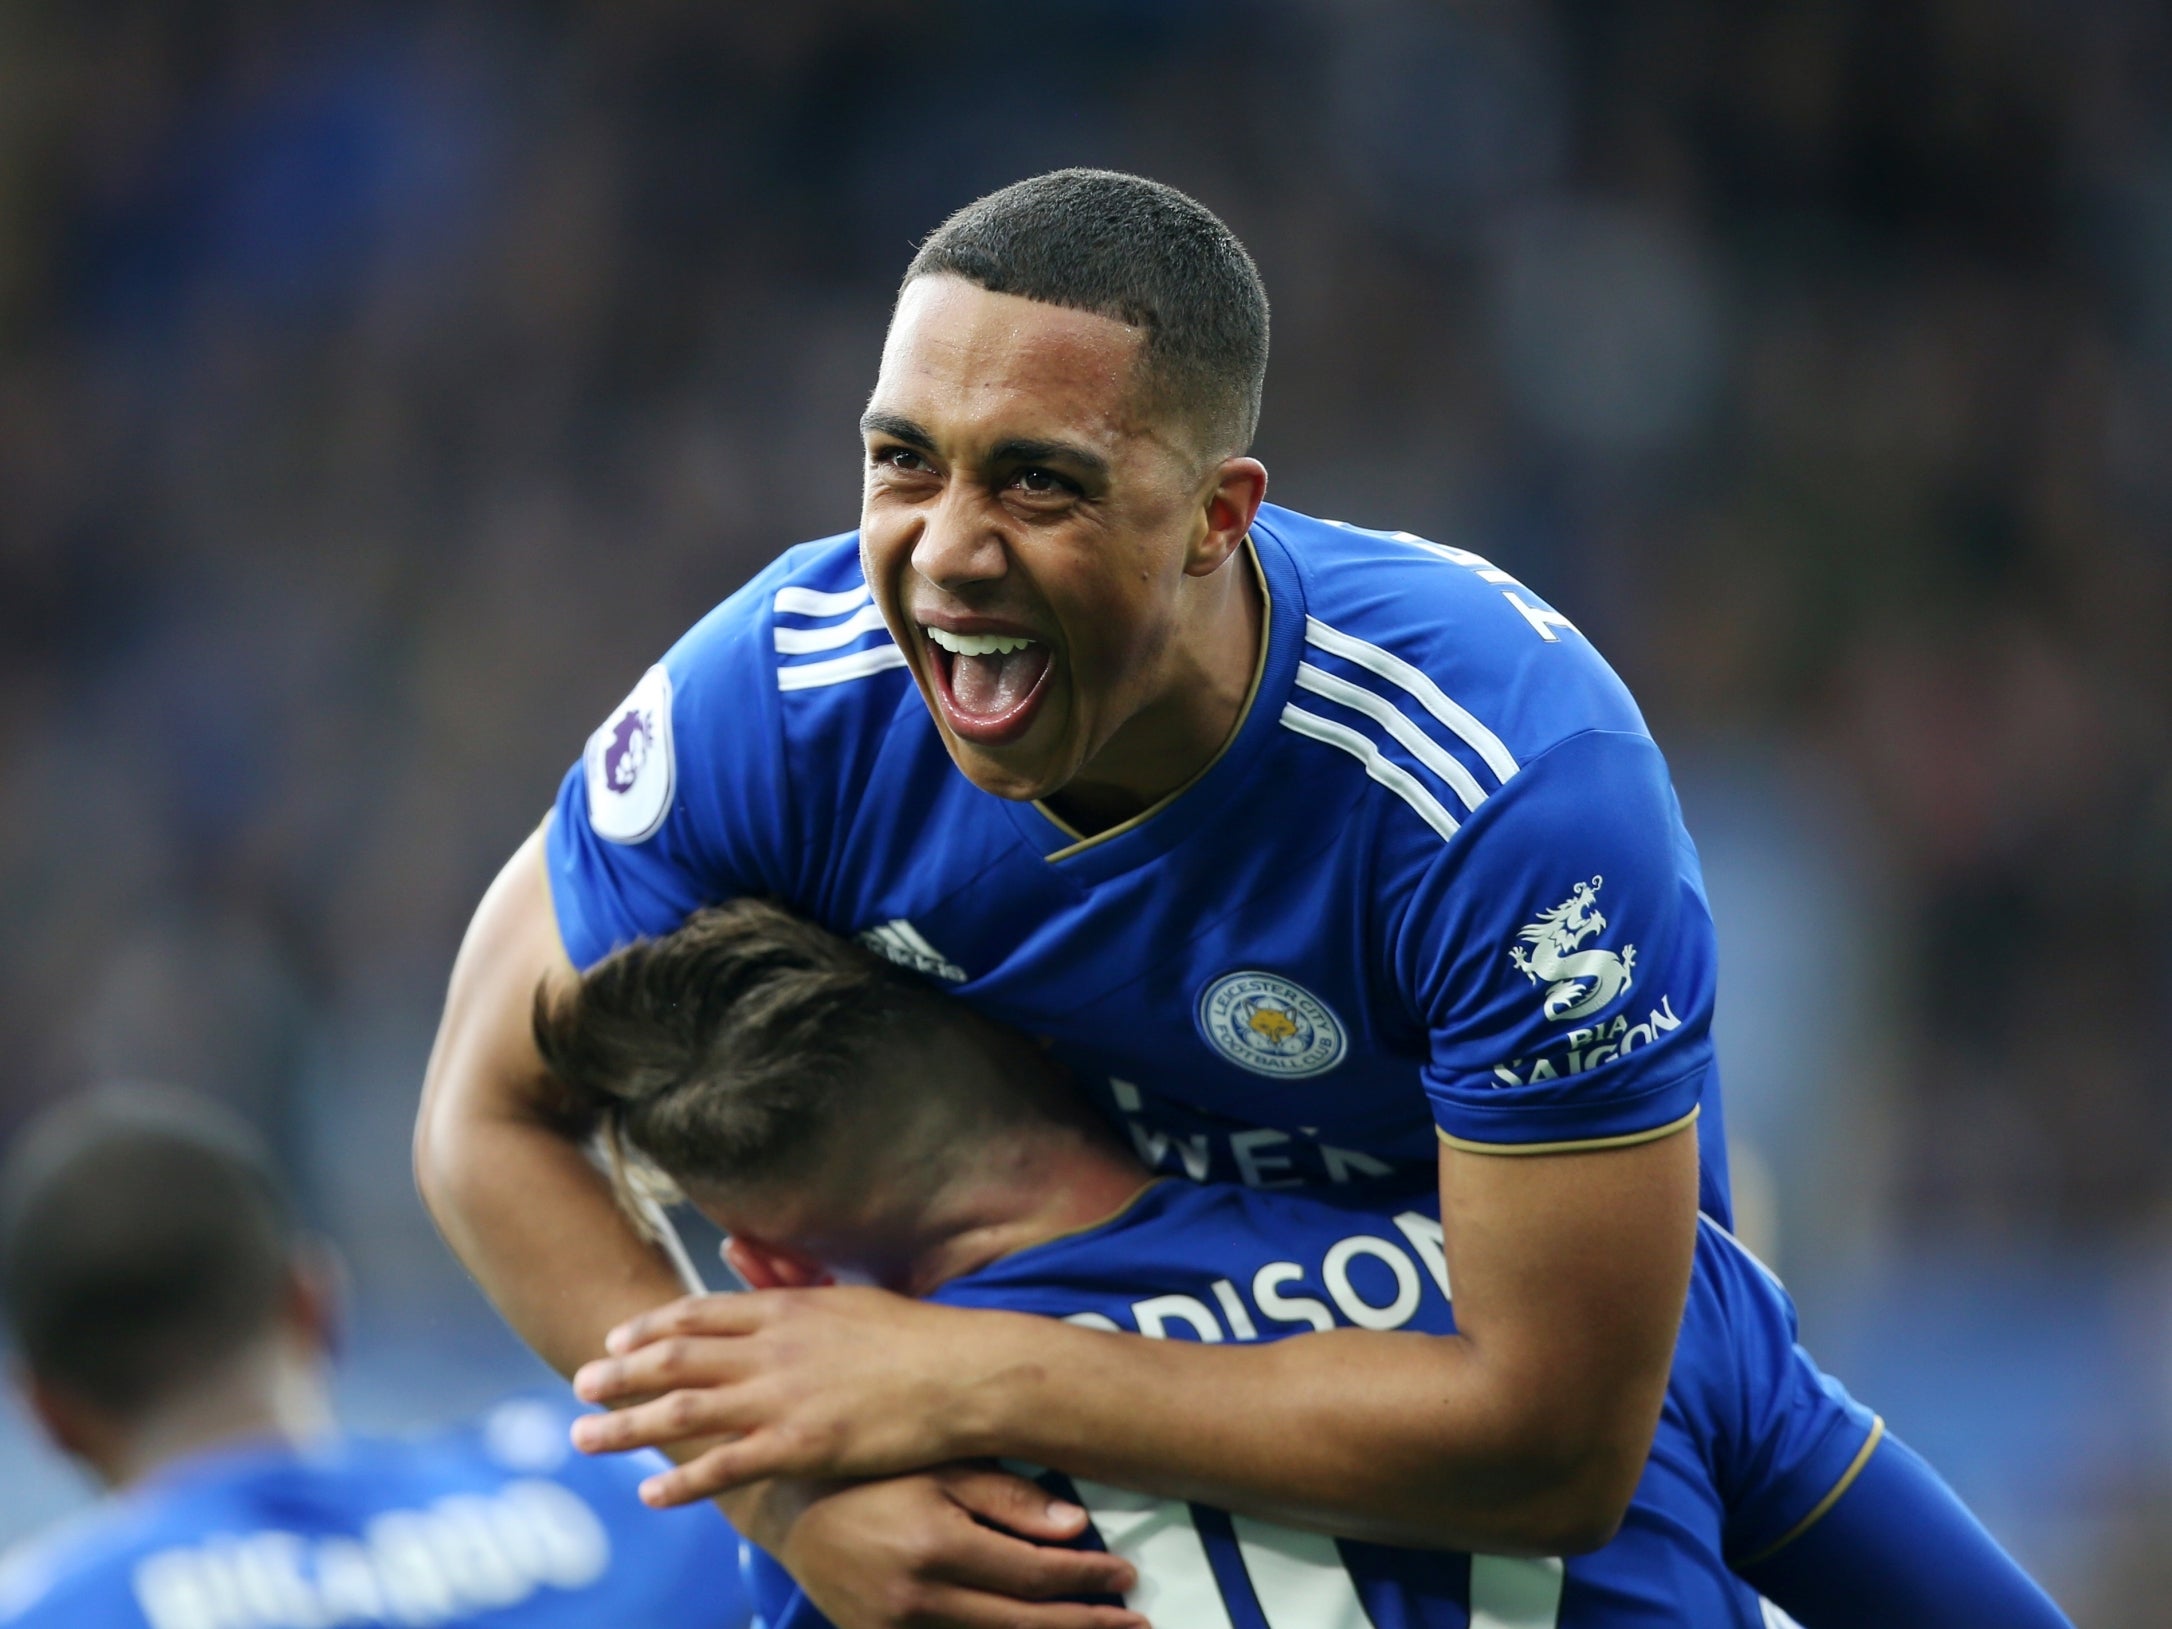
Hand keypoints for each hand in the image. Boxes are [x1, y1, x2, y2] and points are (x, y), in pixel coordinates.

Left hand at [570, 1286, 1038, 1501]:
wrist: (962, 1374)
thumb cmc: (914, 1335)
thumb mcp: (844, 1294)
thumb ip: (787, 1279)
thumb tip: (740, 1249)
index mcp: (784, 1308)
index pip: (696, 1314)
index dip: (647, 1329)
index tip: (613, 1340)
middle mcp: (771, 1348)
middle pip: (674, 1358)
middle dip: (618, 1374)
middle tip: (577, 1388)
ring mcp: (782, 1397)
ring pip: (684, 1410)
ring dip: (626, 1424)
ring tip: (582, 1439)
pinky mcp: (800, 1445)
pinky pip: (725, 1465)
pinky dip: (681, 1480)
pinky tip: (649, 1492)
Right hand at [771, 1467, 1144, 1628]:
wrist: (786, 1504)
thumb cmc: (869, 1469)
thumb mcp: (937, 1464)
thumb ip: (1005, 1496)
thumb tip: (1075, 1525)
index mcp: (935, 1546)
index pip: (1033, 1574)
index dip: (1087, 1579)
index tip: (1126, 1577)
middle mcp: (915, 1600)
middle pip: (1023, 1626)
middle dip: (1086, 1627)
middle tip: (1136, 1625)